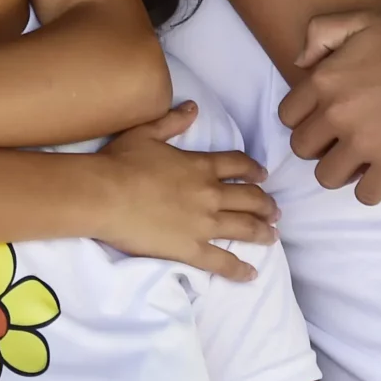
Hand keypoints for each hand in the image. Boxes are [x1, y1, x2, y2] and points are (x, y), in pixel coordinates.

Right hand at [91, 102, 277, 280]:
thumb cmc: (121, 162)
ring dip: (262, 231)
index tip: (263, 176)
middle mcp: (210, 194)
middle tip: (275, 210)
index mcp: (200, 166)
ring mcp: (203, 224)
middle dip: (266, 204)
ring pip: (244, 227)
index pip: (237, 165)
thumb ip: (173, 121)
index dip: (254, 170)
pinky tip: (252, 275)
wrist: (105, 195)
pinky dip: (239, 269)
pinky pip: (222, 261)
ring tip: (273, 236)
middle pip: (249, 198)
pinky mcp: (191, 249)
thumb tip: (193, 106)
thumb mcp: (146, 132)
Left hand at [280, 9, 380, 203]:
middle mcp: (336, 114)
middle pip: (302, 149)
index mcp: (324, 80)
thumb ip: (320, 33)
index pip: (287, 116)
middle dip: (318, 145)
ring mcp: (364, 143)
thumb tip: (300, 63)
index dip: (303, 118)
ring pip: (326, 177)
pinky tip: (380, 174)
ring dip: (339, 171)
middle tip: (341, 138)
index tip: (323, 118)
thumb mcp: (361, 19)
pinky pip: (365, 195)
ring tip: (358, 159)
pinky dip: (370, 189)